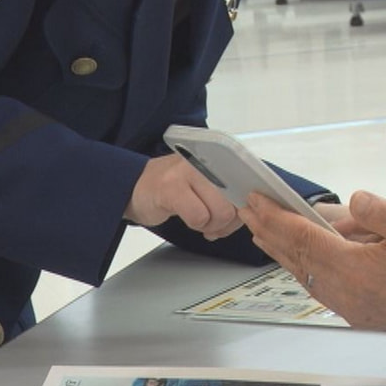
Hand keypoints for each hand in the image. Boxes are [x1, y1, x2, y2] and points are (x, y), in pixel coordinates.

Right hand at [124, 153, 241, 239]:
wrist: (134, 186)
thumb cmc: (174, 187)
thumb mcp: (206, 184)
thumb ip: (228, 192)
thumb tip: (251, 211)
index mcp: (218, 159)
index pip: (247, 182)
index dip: (248, 206)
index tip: (242, 217)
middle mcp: (206, 161)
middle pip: (236, 202)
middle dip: (229, 223)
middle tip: (218, 226)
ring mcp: (188, 172)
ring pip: (220, 211)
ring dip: (212, 226)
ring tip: (203, 222)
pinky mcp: (171, 188)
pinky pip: (198, 216)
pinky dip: (196, 225)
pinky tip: (189, 219)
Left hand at [240, 190, 385, 374]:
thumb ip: (381, 213)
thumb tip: (355, 198)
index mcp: (353, 268)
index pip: (303, 237)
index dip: (276, 217)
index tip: (257, 200)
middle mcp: (343, 290)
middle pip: (295, 256)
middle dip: (269, 231)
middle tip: (250, 210)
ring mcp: (347, 304)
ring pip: (302, 273)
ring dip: (281, 250)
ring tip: (265, 232)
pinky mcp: (355, 310)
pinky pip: (316, 286)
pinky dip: (300, 267)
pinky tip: (300, 260)